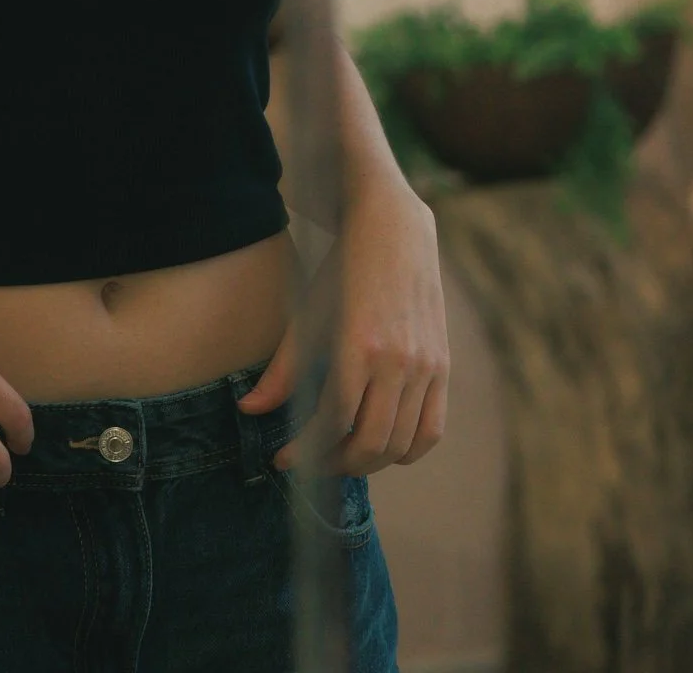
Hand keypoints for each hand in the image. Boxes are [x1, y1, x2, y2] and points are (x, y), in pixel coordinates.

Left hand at [237, 180, 448, 477]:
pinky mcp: (443, 366)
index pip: (333, 421)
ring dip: (369, 462)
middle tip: (310, 463)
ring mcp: (426, 366)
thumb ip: (282, 369)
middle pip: (370, 443)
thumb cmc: (342, 267)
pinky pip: (431, 431)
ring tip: (341, 455)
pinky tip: (381, 446)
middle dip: (335, 464)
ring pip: (401, 445)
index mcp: (359, 346)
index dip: (306, 449)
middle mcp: (399, 362)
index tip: (283, 459)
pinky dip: (407, 451)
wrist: (394, 228)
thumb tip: (249, 410)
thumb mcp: (307, 312)